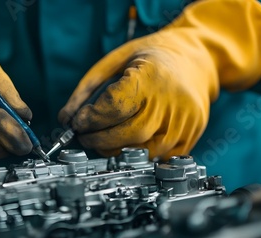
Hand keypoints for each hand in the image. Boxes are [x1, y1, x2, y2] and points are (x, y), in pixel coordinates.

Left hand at [59, 0, 260, 158]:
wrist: (195, 59)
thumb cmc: (151, 58)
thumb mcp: (115, 61)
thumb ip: (86, 89)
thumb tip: (65, 118)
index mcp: (151, 75)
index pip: (114, 107)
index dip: (91, 120)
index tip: (77, 123)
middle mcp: (172, 100)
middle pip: (128, 134)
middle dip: (99, 140)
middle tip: (85, 137)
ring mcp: (185, 120)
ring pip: (144, 151)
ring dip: (116, 151)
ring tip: (103, 143)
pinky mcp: (191, 134)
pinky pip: (161, 157)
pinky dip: (138, 156)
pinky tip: (125, 146)